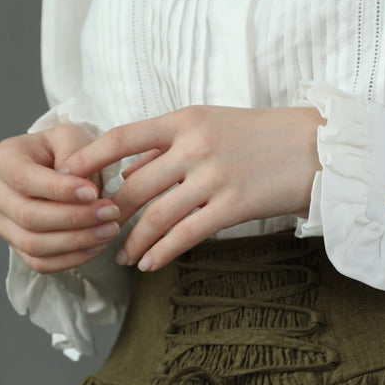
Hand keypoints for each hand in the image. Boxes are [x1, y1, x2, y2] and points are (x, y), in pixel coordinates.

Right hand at [0, 123, 124, 273]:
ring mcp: (3, 223)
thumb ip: (74, 154)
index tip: (93, 193)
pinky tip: (97, 245)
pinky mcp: (17, 246)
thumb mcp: (72, 137)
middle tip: (110, 213)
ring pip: (34, 244)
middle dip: (73, 218)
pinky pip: (40, 263)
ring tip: (109, 230)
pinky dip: (70, 259)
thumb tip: (78, 184)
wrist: (62, 166)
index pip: (24, 179)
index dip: (58, 190)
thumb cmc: (66, 149)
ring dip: (76, 241)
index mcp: (2, 160)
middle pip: (28, 216)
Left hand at [61, 104, 325, 271]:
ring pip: (156, 215)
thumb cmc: (262, 135)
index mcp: (185, 119)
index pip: (124, 136)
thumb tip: (129, 167)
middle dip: (109, 214)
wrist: (318, 147)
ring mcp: (214, 176)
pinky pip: (186, 234)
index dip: (90, 157)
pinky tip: (149, 264)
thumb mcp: (212, 124)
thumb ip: (169, 144)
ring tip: (120, 258)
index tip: (67, 176)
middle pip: (134, 185)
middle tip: (93, 233)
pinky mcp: (234, 205)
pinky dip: (161, 252)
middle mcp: (195, 145)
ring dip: (132, 241)